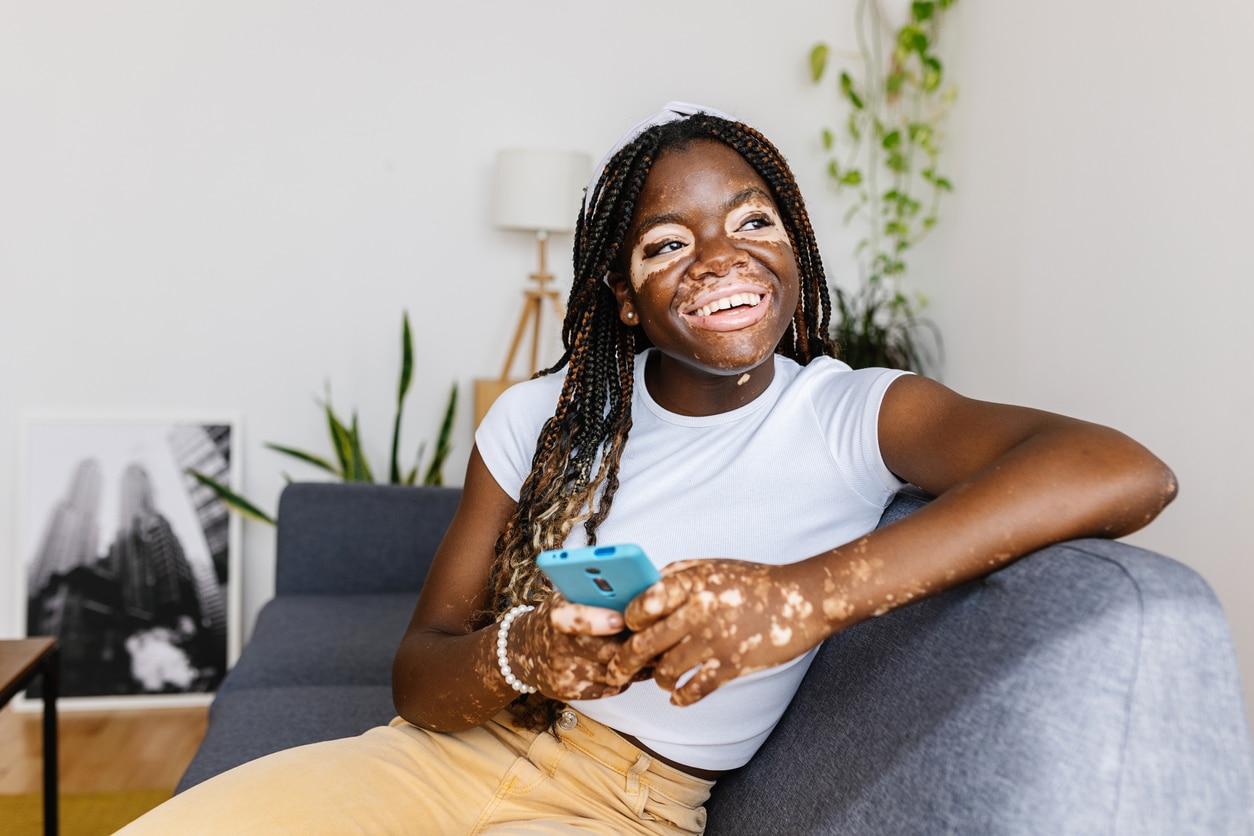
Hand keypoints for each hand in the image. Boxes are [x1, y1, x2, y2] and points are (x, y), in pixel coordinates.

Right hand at [508, 593, 646, 700]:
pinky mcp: (570, 692)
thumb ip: (594, 596)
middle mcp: (557, 647)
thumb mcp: (566, 599)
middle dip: (634, 645)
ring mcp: (563, 673)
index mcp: (556, 616)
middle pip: (604, 651)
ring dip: (636, 663)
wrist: (523, 651)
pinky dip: (626, 677)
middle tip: (660, 636)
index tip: (621, 619)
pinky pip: (609, 688)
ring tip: (655, 651)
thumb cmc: (556, 618)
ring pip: (612, 672)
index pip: (574, 619)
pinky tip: (635, 666)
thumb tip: (638, 592)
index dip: (597, 620)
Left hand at [608, 559, 825, 705]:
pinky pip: (694, 690)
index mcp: (691, 581)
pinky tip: (678, 696)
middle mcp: (698, 610)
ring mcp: (715, 639)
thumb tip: (639, 594)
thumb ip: (674, 575)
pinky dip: (681, 697)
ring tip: (660, 679)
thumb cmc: (753, 582)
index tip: (627, 629)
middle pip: (643, 644)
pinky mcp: (732, 665)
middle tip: (616, 671)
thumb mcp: (711, 566)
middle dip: (623, 663)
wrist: (803, 599)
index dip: (628, 621)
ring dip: (657, 679)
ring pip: (665, 671)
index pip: (641, 606)